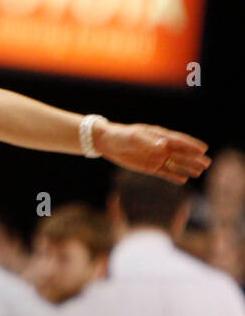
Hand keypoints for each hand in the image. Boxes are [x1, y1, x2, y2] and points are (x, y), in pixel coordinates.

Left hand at [95, 121, 209, 183]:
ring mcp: (156, 158)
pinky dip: (173, 176)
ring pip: (175, 164)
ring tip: (200, 172)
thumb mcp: (133, 137)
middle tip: (207, 163)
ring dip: (187, 167)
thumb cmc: (121, 136)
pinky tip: (183, 180)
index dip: (191, 145)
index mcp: (159, 136)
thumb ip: (148, 142)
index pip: (178, 141)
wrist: (107, 143)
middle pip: (181, 154)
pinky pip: (164, 173)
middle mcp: (161, 147)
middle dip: (193, 158)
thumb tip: (163, 146)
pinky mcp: (149, 167)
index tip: (203, 149)